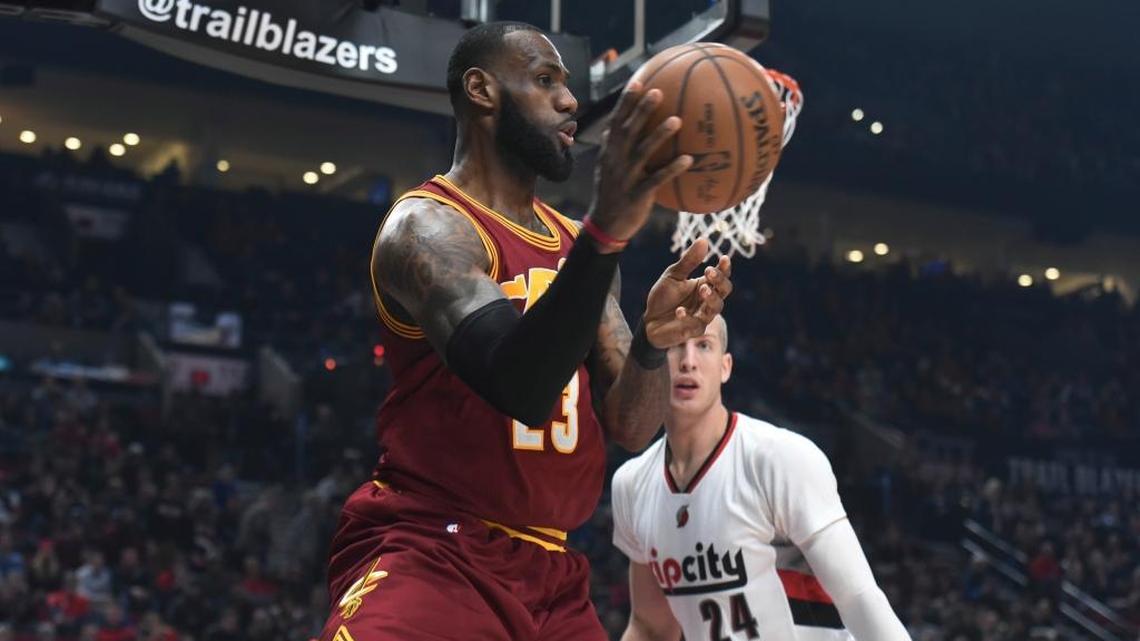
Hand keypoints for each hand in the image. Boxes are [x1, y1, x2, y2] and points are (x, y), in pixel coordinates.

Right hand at [587, 81, 692, 243]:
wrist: (605, 226)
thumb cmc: (613, 194)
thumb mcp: (609, 168)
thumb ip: (617, 147)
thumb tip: (623, 126)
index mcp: (609, 153)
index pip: (616, 121)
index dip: (626, 102)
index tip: (639, 81)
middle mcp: (614, 162)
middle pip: (628, 131)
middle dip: (642, 110)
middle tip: (658, 92)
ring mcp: (625, 178)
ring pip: (642, 153)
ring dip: (660, 135)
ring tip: (677, 120)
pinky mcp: (637, 195)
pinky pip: (656, 180)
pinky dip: (672, 169)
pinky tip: (688, 159)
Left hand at [642, 239, 732, 347]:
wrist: (649, 321)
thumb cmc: (663, 298)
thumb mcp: (673, 276)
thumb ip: (688, 261)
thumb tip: (704, 239)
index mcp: (705, 285)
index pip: (721, 276)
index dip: (725, 268)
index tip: (723, 258)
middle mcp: (707, 301)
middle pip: (724, 290)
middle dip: (719, 281)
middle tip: (708, 271)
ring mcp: (703, 316)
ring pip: (716, 307)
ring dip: (711, 297)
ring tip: (702, 289)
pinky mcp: (694, 330)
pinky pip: (696, 323)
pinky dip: (688, 316)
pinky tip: (679, 310)